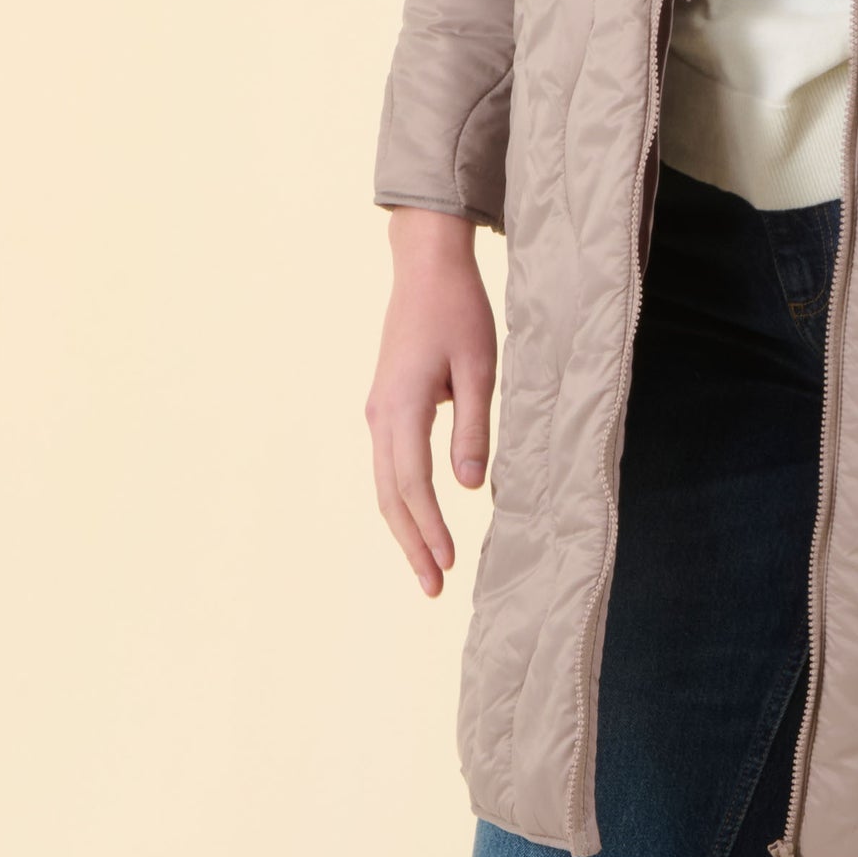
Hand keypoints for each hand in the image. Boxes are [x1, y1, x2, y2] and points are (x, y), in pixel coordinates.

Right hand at [365, 210, 498, 594]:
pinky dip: (402, 499)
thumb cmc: (458, 312)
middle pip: (390, 496)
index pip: (414, 485)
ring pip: (385, 484)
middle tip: (432, 588)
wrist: (425, 268)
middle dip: (411, 544)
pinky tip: (419, 520)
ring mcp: (378, 412)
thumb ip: (473, 428)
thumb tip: (470, 488)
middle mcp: (380, 416)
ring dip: (404, 527)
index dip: (430, 528)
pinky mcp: (385, 406)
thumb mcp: (479, 367)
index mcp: (403, 408)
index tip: (447, 563)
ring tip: (426, 566)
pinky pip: (389, 465)